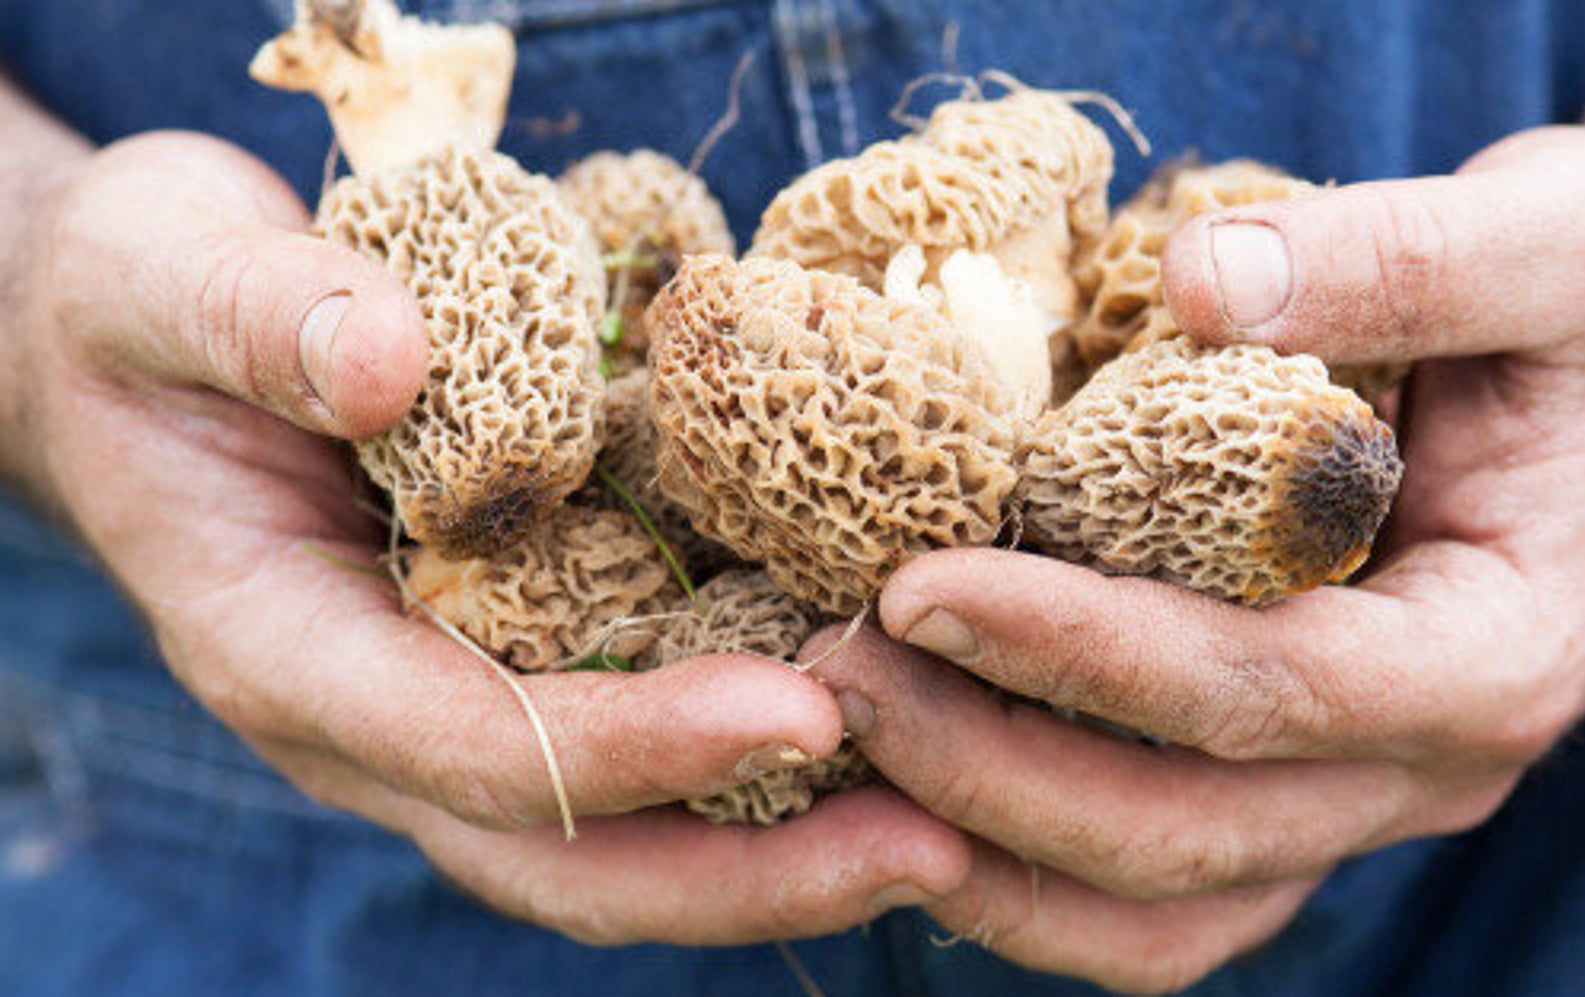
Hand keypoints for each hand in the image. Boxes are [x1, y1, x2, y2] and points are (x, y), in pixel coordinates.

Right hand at [11, 131, 967, 943]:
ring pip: (622, 831)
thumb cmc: (148, 303)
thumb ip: (256, 314)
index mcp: (287, 652)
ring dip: (784, 842)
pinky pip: (645, 740)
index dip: (633, 748)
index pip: (471, 747)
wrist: (151, 340)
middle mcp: (381, 714)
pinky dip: (762, 752)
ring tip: (954, 816)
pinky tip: (888, 720)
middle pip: (570, 852)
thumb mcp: (164, 267)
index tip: (802, 714)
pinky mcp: (520, 655)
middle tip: (936, 843)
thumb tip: (385, 364)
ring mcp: (454, 700)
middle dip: (752, 865)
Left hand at [805, 126, 1584, 991]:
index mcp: (1495, 653)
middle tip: (834, 665)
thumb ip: (1403, 257)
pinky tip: (914, 784)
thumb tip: (1201, 280)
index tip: (917, 584)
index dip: (1082, 652)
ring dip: (989, 844)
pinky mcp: (1296, 785)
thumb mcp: (1565, 239)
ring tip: (843, 735)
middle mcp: (1428, 765)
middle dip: (991, 761)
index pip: (1265, 693)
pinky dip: (1027, 864)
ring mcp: (1358, 796)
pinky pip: (1156, 887)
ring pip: (1160, 902)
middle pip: (1186, 827)